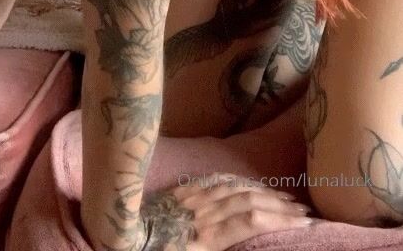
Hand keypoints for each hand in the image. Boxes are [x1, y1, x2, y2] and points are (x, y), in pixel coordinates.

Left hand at [138, 173, 315, 249]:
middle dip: (280, 204)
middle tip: (305, 210)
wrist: (118, 237)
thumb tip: (247, 230)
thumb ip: (218, 247)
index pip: (252, 220)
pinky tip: (246, 183)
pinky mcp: (178, 192)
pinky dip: (235, 181)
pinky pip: (212, 181)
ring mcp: (189, 199)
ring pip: (233, 188)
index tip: (307, 222)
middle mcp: (202, 213)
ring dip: (262, 191)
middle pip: (248, 201)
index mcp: (206, 238)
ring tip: (285, 197)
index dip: (281, 219)